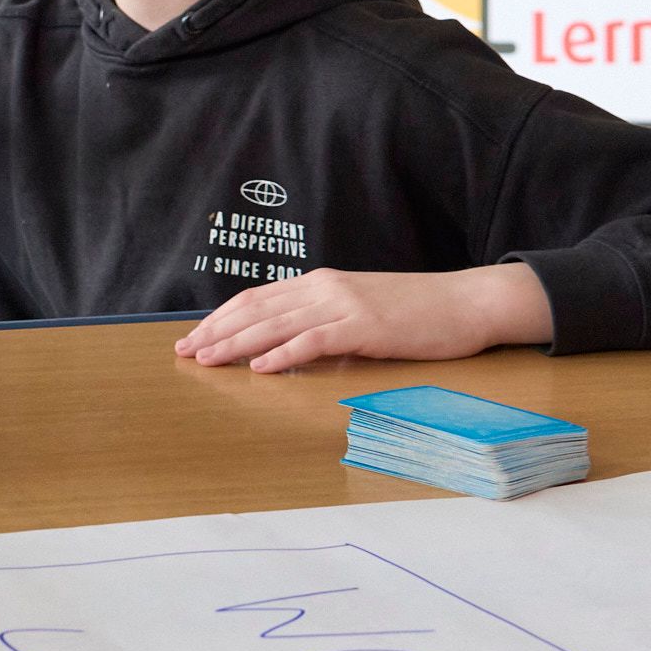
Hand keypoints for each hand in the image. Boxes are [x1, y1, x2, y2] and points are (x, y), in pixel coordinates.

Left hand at [175, 264, 553, 373]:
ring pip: (277, 323)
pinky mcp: (365, 326)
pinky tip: (261, 368)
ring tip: (208, 360)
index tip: (193, 337)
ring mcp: (344, 304)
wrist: (466, 303)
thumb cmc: (414, 313)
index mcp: (319, 282)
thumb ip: (322, 320)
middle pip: (256, 309)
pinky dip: (284, 353)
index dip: (220, 318)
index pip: (256, 298)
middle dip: (216, 331)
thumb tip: (284, 344)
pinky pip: (315, 340)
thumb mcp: (358, 309)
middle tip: (184, 353)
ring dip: (237, 343)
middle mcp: (324, 287)